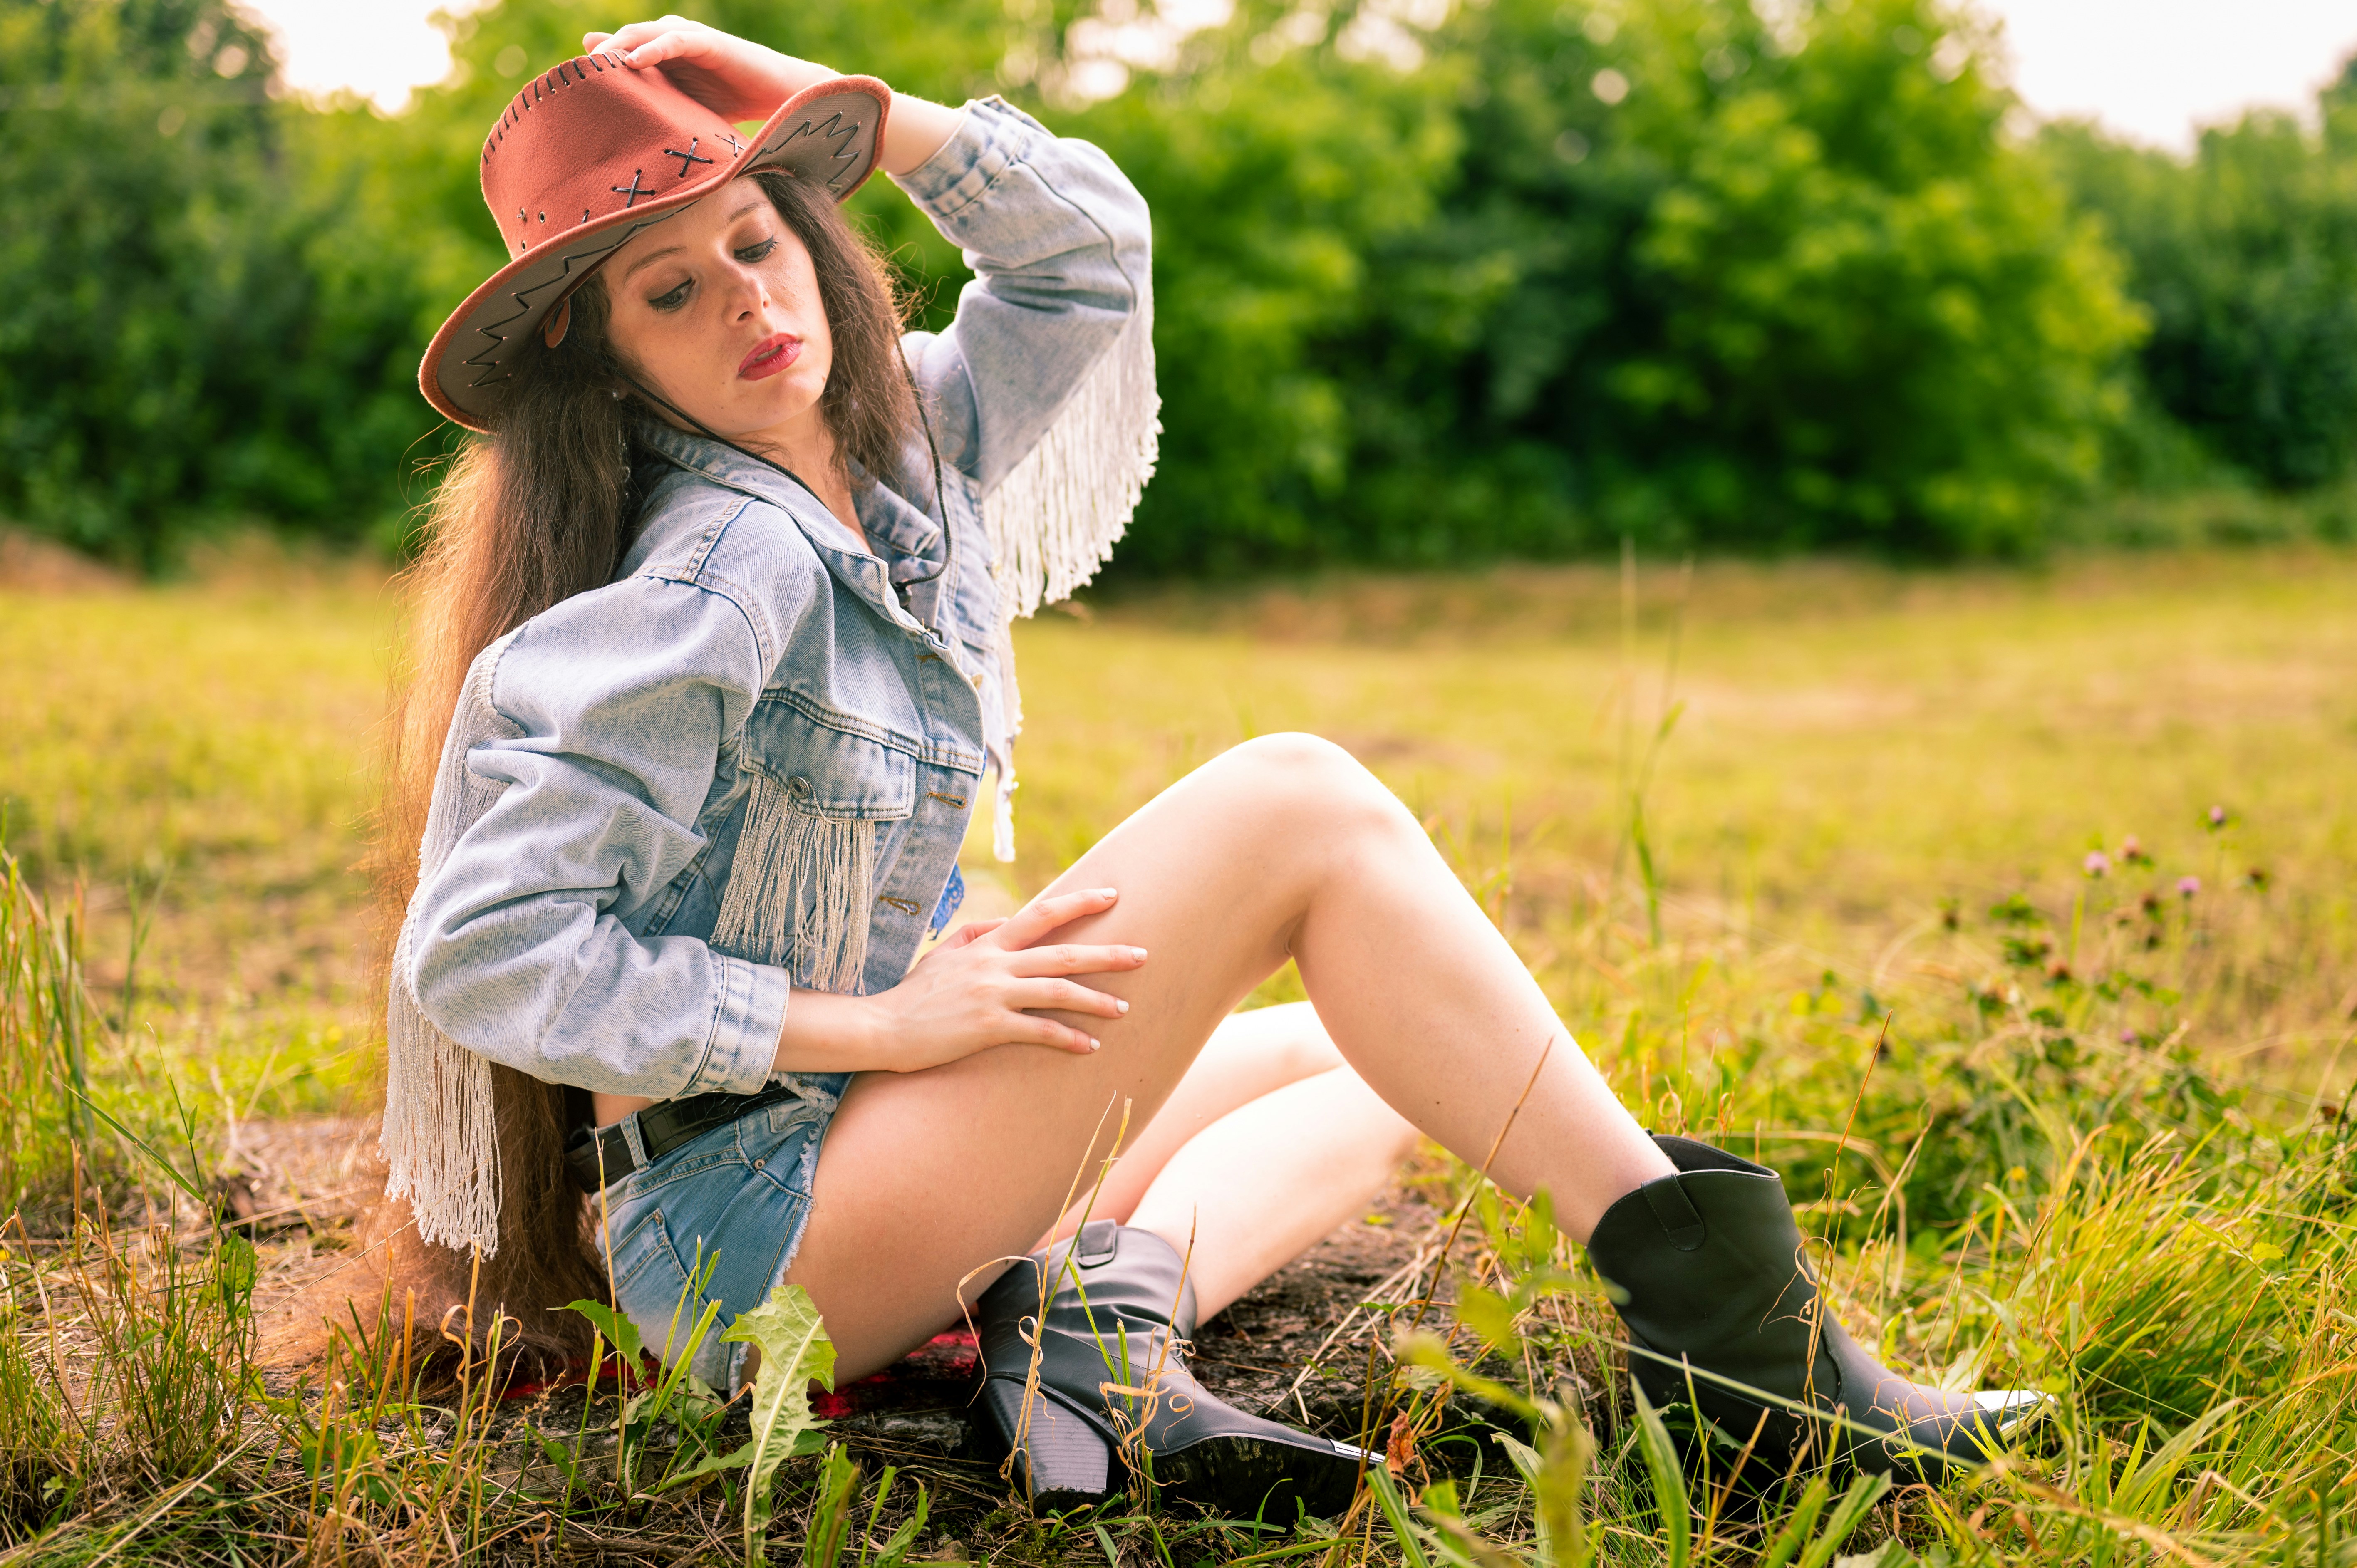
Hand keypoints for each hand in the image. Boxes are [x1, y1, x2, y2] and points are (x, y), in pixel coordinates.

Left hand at [584, 16, 833, 120]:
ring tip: (595, 67)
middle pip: (623, 42)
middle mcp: (670, 43)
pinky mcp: (709, 43)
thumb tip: (621, 134)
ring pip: (643, 35)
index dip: (596, 69)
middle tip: (572, 81)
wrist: (782, 101)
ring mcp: (689, 39)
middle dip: (599, 58)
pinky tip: (633, 62)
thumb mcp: (684, 116)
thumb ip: (654, 114)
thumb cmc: (735, 112)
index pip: (619, 56)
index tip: (569, 92)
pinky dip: (652, 47)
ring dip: (618, 48)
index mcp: (662, 59)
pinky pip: (674, 39)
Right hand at [857, 888, 1147, 1070]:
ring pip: (1058, 991)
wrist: (882, 1027)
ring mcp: (992, 995)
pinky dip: (1068, 1038)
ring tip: (1124, 1008)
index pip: (1041, 914)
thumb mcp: (943, 953)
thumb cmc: (913, 994)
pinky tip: (1089, 1046)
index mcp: (987, 943)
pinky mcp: (987, 1027)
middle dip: (1108, 954)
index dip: (1080, 902)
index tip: (1112, 895)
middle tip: (1143, 954)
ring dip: (1096, 1001)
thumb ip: (976, 932)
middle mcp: (995, 964)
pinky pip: (1039, 1031)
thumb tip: (1007, 918)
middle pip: (1063, 953)